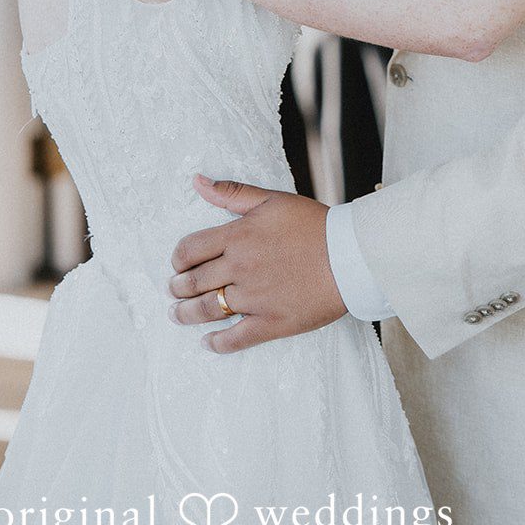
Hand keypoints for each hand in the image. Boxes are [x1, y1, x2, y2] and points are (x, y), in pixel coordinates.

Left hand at [168, 174, 346, 352]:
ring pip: (208, 310)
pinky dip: (218, 343)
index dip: (178, 259)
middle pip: (194, 282)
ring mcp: (254, 298)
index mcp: (238, 237)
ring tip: (178, 315)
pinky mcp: (271, 322)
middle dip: (178, 288)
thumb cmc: (314, 224)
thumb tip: (197, 181)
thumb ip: (232, 193)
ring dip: (187, 314)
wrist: (351, 255)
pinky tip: (208, 343)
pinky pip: (236, 338)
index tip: (177, 264)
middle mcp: (240, 268)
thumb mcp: (272, 200)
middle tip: (174, 291)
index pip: (190, 250)